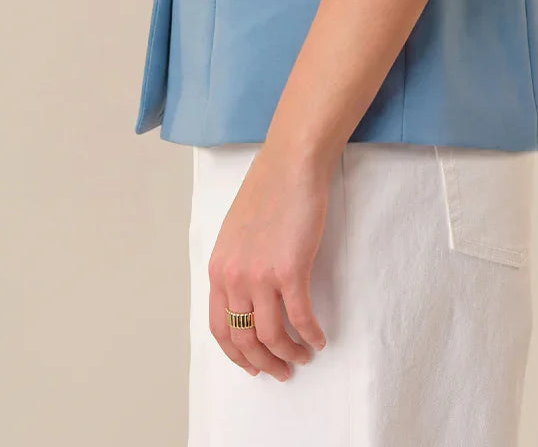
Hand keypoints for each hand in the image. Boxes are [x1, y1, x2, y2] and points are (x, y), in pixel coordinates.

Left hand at [207, 142, 331, 379]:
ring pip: (272, 335)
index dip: (237, 355)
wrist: (290, 165)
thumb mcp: (235, 233)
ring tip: (302, 357)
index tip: (253, 366)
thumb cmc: (268, 191)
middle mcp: (234, 277)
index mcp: (218, 269)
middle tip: (281, 372)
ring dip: (288, 354)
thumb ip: (236, 265)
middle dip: (263, 363)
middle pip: (244, 339)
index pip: (219, 329)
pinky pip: (300, 318)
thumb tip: (246, 298)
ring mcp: (261, 275)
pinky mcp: (290, 270)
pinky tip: (319, 340)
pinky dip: (310, 335)